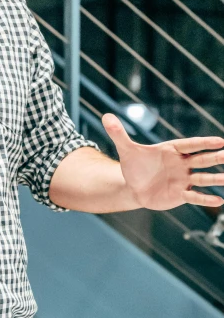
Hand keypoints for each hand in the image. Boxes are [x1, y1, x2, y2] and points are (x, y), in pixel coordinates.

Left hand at [102, 113, 223, 209]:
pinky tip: (219, 200)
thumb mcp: (126, 149)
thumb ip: (118, 134)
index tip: (220, 141)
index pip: (190, 145)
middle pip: (201, 160)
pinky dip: (205, 199)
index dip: (203, 143)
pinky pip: (194, 196)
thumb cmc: (134, 165)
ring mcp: (182, 180)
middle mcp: (181, 164)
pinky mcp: (180, 194)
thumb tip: (105, 117)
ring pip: (203, 178)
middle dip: (215, 157)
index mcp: (171, 150)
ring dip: (216, 178)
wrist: (133, 186)